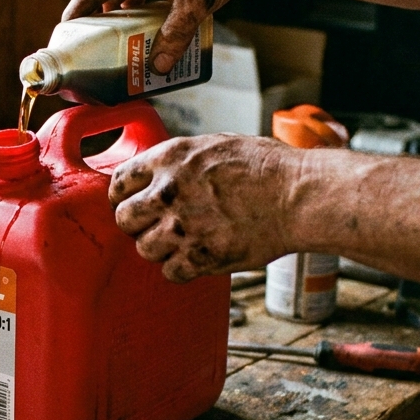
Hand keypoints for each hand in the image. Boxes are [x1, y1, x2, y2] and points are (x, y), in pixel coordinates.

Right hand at [62, 0, 250, 74]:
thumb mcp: (197, 0)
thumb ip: (177, 34)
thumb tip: (158, 67)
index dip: (76, 14)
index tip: (64, 38)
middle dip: (91, 19)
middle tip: (84, 48)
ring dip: (111, 15)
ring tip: (106, 44)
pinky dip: (128, 9)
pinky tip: (134, 30)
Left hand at [109, 134, 298, 282]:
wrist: (298, 196)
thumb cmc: (266, 168)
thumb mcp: (214, 146)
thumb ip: (179, 161)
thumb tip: (156, 175)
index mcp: (170, 159)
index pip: (120, 181)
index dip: (124, 195)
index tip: (132, 202)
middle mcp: (169, 192)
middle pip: (124, 219)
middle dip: (136, 224)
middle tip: (155, 225)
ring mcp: (183, 226)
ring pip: (144, 249)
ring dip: (159, 248)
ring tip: (181, 242)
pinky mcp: (201, 256)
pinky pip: (171, 272)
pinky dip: (181, 269)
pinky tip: (196, 257)